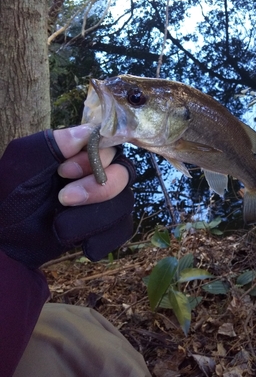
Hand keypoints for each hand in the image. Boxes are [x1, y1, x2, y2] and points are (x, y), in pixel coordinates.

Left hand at [0, 125, 135, 268]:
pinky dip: (104, 239)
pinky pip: (122, 230)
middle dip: (96, 191)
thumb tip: (90, 131)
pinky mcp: (106, 226)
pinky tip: (84, 246)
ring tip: (60, 226)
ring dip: (92, 218)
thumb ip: (54, 143)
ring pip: (123, 204)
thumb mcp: (24, 161)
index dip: (95, 159)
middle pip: (122, 175)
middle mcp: (99, 172)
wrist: (6, 238)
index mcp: (81, 152)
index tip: (64, 171)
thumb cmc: (12, 193)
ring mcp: (105, 200)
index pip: (109, 146)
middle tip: (63, 199)